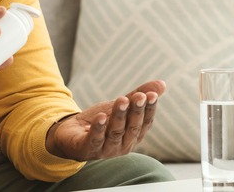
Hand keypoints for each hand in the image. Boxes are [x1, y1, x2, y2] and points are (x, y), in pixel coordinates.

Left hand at [45, 80, 165, 160]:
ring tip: (121, 100)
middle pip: (132, 128)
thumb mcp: (120, 106)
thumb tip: (162, 84)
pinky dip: (98, 128)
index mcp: (134, 135)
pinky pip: (95, 139)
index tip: (152, 95)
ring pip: (115, 132)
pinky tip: (100, 116)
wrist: (71, 134)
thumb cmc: (101, 121)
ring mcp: (107, 149)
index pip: (145, 123)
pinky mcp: (89, 149)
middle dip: (136, 111)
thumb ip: (138, 96)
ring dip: (119, 116)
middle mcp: (123, 145)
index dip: (149, 109)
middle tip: (139, 96)